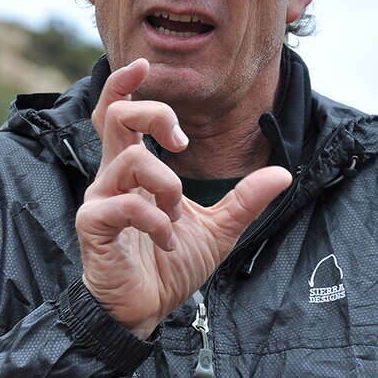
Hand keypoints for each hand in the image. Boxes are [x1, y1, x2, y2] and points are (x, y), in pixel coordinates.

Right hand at [75, 59, 291, 338]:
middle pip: (116, 117)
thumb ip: (245, 200)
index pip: (118, 114)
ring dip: (167, 185)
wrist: (144, 312)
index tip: (143, 66)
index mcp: (133, 170)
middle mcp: (111, 177)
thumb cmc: (169, 267)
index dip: (124, 85)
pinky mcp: (93, 226)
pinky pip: (124, 205)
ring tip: (178, 218)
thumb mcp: (218, 230)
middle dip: (153, 115)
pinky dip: (155, 219)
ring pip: (130, 162)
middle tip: (181, 141)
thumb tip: (283, 173)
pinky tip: (168, 239)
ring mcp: (99, 200)